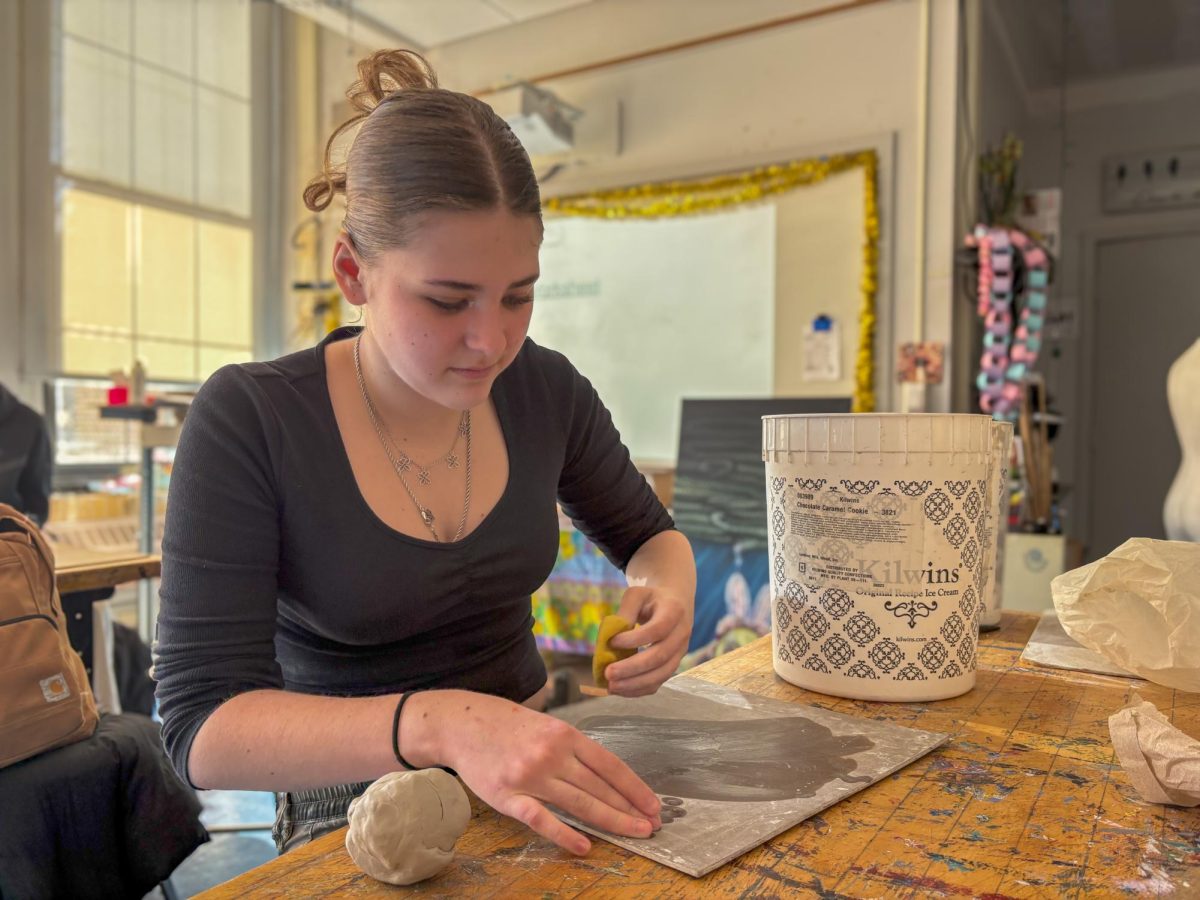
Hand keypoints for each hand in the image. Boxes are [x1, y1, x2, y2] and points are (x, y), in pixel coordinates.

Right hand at [413, 691, 661, 854]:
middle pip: (599, 787)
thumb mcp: (546, 725)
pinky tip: (585, 846)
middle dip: (629, 808)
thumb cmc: (506, 725)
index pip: (610, 765)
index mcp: (564, 734)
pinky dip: (565, 834)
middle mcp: (551, 754)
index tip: (652, 804)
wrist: (461, 723)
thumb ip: (572, 748)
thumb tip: (604, 774)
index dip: (634, 787)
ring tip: (633, 834)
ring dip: (610, 821)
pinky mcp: (508, 796)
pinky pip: (541, 819)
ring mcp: (530, 776)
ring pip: (579, 803)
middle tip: (651, 825)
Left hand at [604, 586, 692, 696]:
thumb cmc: (651, 599)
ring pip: (661, 674)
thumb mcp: (637, 595)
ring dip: (635, 684)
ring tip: (611, 686)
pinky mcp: (673, 665)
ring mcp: (680, 652)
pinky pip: (658, 682)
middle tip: (608, 673)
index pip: (656, 629)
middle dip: (632, 668)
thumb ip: (625, 611)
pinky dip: (639, 689)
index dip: (634, 639)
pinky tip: (620, 689)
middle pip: (660, 656)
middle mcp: (681, 634)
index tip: (612, 642)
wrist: (676, 603)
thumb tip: (609, 637)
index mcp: (674, 611)